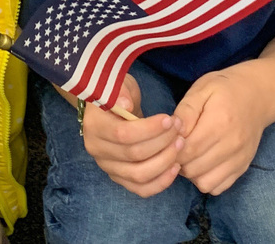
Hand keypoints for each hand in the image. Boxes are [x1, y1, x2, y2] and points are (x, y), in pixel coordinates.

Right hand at [79, 74, 183, 197]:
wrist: (110, 107)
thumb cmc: (118, 94)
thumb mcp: (119, 84)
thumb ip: (121, 91)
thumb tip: (126, 105)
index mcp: (94, 126)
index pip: (123, 134)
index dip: (150, 129)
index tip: (170, 119)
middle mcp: (97, 150)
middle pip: (134, 155)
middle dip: (163, 143)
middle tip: (179, 130)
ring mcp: (107, 167)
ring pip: (138, 176)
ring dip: (164, 162)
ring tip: (180, 145)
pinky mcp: (119, 178)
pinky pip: (140, 189)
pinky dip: (160, 182)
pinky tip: (175, 167)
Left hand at [172, 66, 269, 194]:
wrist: (257, 95)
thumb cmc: (224, 89)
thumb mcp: (201, 90)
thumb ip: (185, 112)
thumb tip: (172, 131)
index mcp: (219, 123)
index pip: (187, 150)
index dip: (171, 149)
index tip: (166, 140)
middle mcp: (232, 146)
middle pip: (193, 169)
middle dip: (177, 162)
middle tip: (175, 147)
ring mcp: (239, 159)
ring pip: (204, 183)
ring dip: (191, 173)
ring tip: (188, 156)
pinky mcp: (243, 168)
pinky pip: (219, 187)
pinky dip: (206, 180)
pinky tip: (202, 163)